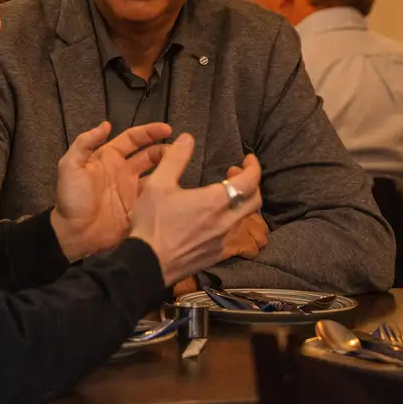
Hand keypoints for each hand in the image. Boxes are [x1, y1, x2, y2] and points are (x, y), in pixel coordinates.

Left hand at [50, 121, 171, 260]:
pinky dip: (166, 193)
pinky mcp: (139, 209)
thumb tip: (105, 125)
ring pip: (157, 176)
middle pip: (150, 155)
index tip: (167, 130)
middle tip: (180, 151)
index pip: (133, 139)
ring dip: (169, 170)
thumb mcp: (70, 166)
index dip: (150, 132)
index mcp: (109, 157)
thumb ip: (85, 143)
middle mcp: (124, 171)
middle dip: (164, 150)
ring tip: (182, 169)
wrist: (74, 234)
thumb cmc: (70, 198)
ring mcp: (133, 191)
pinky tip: (178, 191)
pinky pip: (156, 198)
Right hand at [127, 135, 264, 285]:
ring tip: (223, 194)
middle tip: (234, 174)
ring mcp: (223, 241)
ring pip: (244, 218)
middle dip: (250, 184)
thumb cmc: (152, 224)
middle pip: (255, 201)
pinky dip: (231, 220)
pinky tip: (213, 218)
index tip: (248, 159)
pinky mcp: (216, 255)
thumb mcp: (157, 185)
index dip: (253, 167)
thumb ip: (175, 158)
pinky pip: (233, 234)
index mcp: (215, 202)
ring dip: (240, 202)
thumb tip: (188, 138)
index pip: (250, 181)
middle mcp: (226, 222)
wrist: (147, 265)